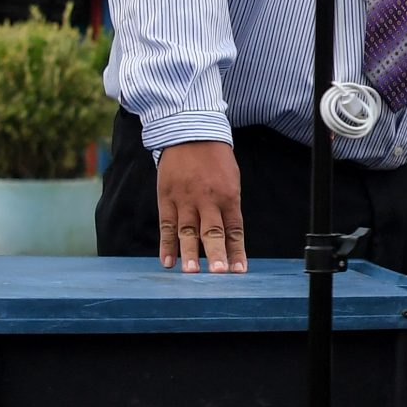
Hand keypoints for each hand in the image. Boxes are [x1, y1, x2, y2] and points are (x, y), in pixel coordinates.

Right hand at [155, 141, 245, 272]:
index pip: (234, 229)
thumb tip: (229, 237)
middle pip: (212, 231)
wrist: (190, 133)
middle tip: (220, 273)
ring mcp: (185, 199)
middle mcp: (207, 200)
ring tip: (192, 272)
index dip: (237, 250)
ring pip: (187, 231)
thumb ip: (229, 207)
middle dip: (217, 253)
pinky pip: (166, 225)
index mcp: (228, 196)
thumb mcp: (231, 181)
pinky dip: (166, 245)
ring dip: (190, 253)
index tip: (240, 270)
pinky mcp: (166, 197)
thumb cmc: (215, 160)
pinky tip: (167, 262)